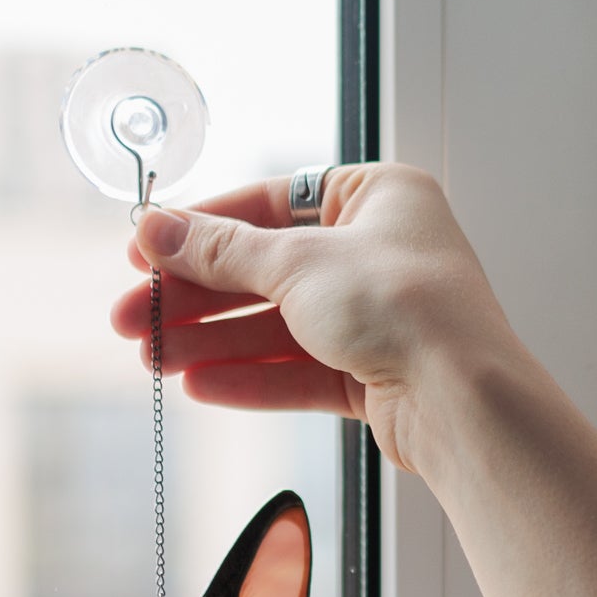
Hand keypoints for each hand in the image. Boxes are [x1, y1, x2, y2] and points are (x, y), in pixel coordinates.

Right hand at [107, 163, 543, 483]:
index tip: (144, 249)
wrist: (465, 400)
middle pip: (266, 270)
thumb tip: (156, 229)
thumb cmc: (406, 308)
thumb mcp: (297, 263)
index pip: (270, 202)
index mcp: (377, 197)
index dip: (202, 227)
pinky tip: (199, 386)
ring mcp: (380, 316)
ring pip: (278, 325)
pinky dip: (250, 377)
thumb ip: (221, 251)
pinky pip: (300, 371)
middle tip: (132, 317)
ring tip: (151, 358)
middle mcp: (381, 251)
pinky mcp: (376, 373)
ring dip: (212, 342)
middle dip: (196, 297)